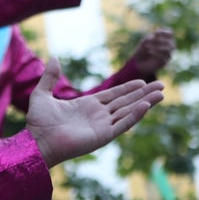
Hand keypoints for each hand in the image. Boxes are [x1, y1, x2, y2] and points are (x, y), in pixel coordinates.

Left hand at [27, 58, 162, 166]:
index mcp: (86, 106)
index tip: (142, 81)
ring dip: (144, 103)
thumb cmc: (38, 122)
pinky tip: (145, 106)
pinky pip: (122, 124)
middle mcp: (97, 115)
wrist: (36, 141)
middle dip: (142, 93)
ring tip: (160, 94)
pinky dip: (134, 115)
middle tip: (161, 85)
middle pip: (125, 102)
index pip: (112, 95)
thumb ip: (49, 78)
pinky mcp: (103, 136)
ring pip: (128, 112)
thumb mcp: (42, 94)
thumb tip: (54, 58)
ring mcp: (101, 126)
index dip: (127, 88)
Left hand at [130, 28, 173, 77]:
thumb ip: (151, 37)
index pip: (170, 33)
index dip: (165, 31)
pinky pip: (165, 57)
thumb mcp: (144, 42)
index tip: (156, 32)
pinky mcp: (165, 61)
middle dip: (159, 40)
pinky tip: (150, 52)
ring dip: (158, 46)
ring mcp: (168, 54)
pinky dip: (156, 53)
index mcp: (165, 39)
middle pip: (169, 41)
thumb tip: (157, 34)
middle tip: (149, 41)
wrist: (139, 63)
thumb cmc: (143, 50)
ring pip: (169, 49)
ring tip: (148, 47)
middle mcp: (169, 46)